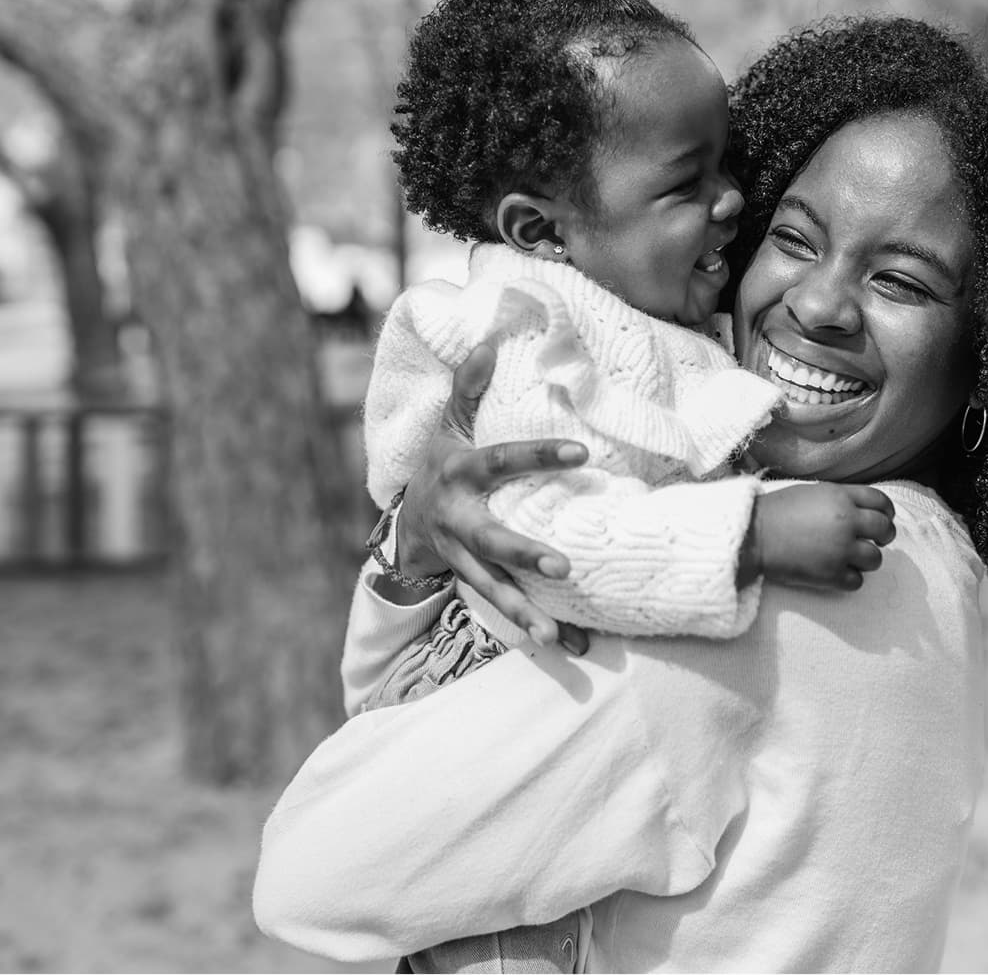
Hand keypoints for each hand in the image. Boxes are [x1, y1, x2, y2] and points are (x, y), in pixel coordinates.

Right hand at [396, 344, 593, 653]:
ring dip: (522, 613)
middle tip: (562, 567)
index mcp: (460, 474)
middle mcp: (460, 521)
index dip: (539, 455)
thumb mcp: (447, 424)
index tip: (581, 452)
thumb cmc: (439, 463)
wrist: (405, 523)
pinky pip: (503, 610)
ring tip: (553, 635)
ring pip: (491, 589)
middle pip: (491, 541)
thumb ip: (468, 387)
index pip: (501, 461)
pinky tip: (567, 647)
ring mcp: (464, 558)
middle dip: (523, 555)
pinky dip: (532, 629)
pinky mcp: (474, 584)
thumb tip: (489, 341)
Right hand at [746, 484, 896, 591]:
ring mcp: (840, 549)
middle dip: (885, 536)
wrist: (753, 535)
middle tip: (876, 541)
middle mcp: (846, 521)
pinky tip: (838, 572)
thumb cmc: (777, 511)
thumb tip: (862, 511)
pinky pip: (857, 581)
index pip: (880, 501)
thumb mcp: (812, 492)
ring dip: (867, 559)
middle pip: (884, 529)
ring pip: (875, 559)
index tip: (884, 518)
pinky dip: (850, 578)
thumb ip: (840, 499)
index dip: (887, 511)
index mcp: (840, 497)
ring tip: (852, 558)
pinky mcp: (831, 574)